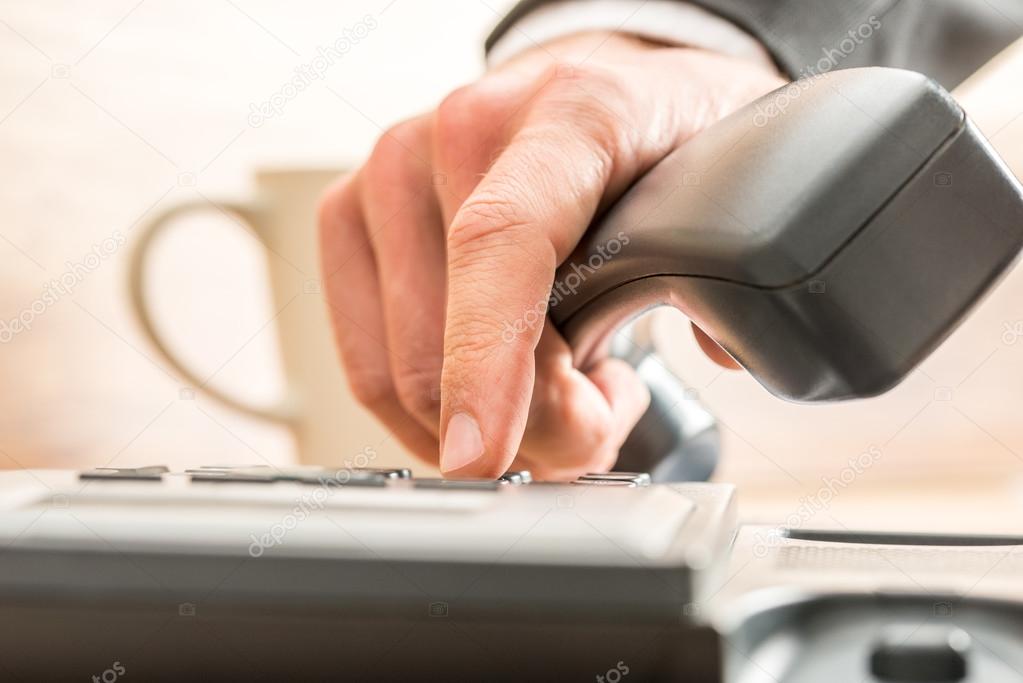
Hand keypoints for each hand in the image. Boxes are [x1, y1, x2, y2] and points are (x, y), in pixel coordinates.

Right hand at [318, 32, 784, 479]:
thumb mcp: (730, 185)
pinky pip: (370, 368)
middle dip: (529, 426)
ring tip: (559, 390)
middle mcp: (461, 127)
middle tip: (599, 417)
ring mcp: (395, 170)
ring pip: (400, 372)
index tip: (483, 454)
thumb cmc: (662, 146)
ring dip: (486, 420)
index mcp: (571, 109)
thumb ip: (730, 268)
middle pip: (447, 338)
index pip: (502, 238)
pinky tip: (502, 380)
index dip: (487, 357)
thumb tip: (720, 351)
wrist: (600, 94)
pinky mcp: (351, 218)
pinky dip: (438, 409)